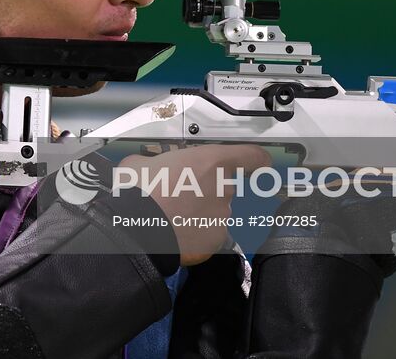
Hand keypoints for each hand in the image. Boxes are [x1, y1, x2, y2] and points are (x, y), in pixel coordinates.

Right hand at [120, 144, 270, 266]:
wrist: (136, 229)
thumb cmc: (139, 190)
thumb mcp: (140, 163)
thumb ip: (154, 161)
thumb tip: (144, 166)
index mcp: (211, 162)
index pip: (251, 156)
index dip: (256, 158)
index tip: (259, 162)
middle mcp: (223, 187)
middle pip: (224, 185)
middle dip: (206, 189)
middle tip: (179, 195)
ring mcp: (222, 215)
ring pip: (215, 210)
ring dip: (199, 212)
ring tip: (173, 217)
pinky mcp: (216, 239)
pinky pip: (209, 232)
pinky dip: (197, 233)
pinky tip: (177, 233)